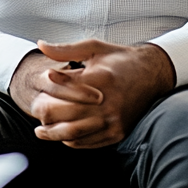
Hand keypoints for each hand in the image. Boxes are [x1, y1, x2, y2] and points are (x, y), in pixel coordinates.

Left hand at [13, 39, 175, 147]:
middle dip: (45, 114)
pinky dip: (71, 141)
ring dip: (53, 133)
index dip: (47, 90)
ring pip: (74, 133)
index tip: (39, 89)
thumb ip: (65, 49)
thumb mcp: (94, 48)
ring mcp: (113, 120)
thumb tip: (41, 45)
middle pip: (65, 115)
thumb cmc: (120, 59)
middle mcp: (108, 102)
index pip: (65, 89)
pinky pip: (87, 142)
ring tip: (41, 130)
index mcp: (101, 78)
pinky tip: (62, 134)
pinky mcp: (117, 133)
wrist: (153, 74)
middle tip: (35, 110)